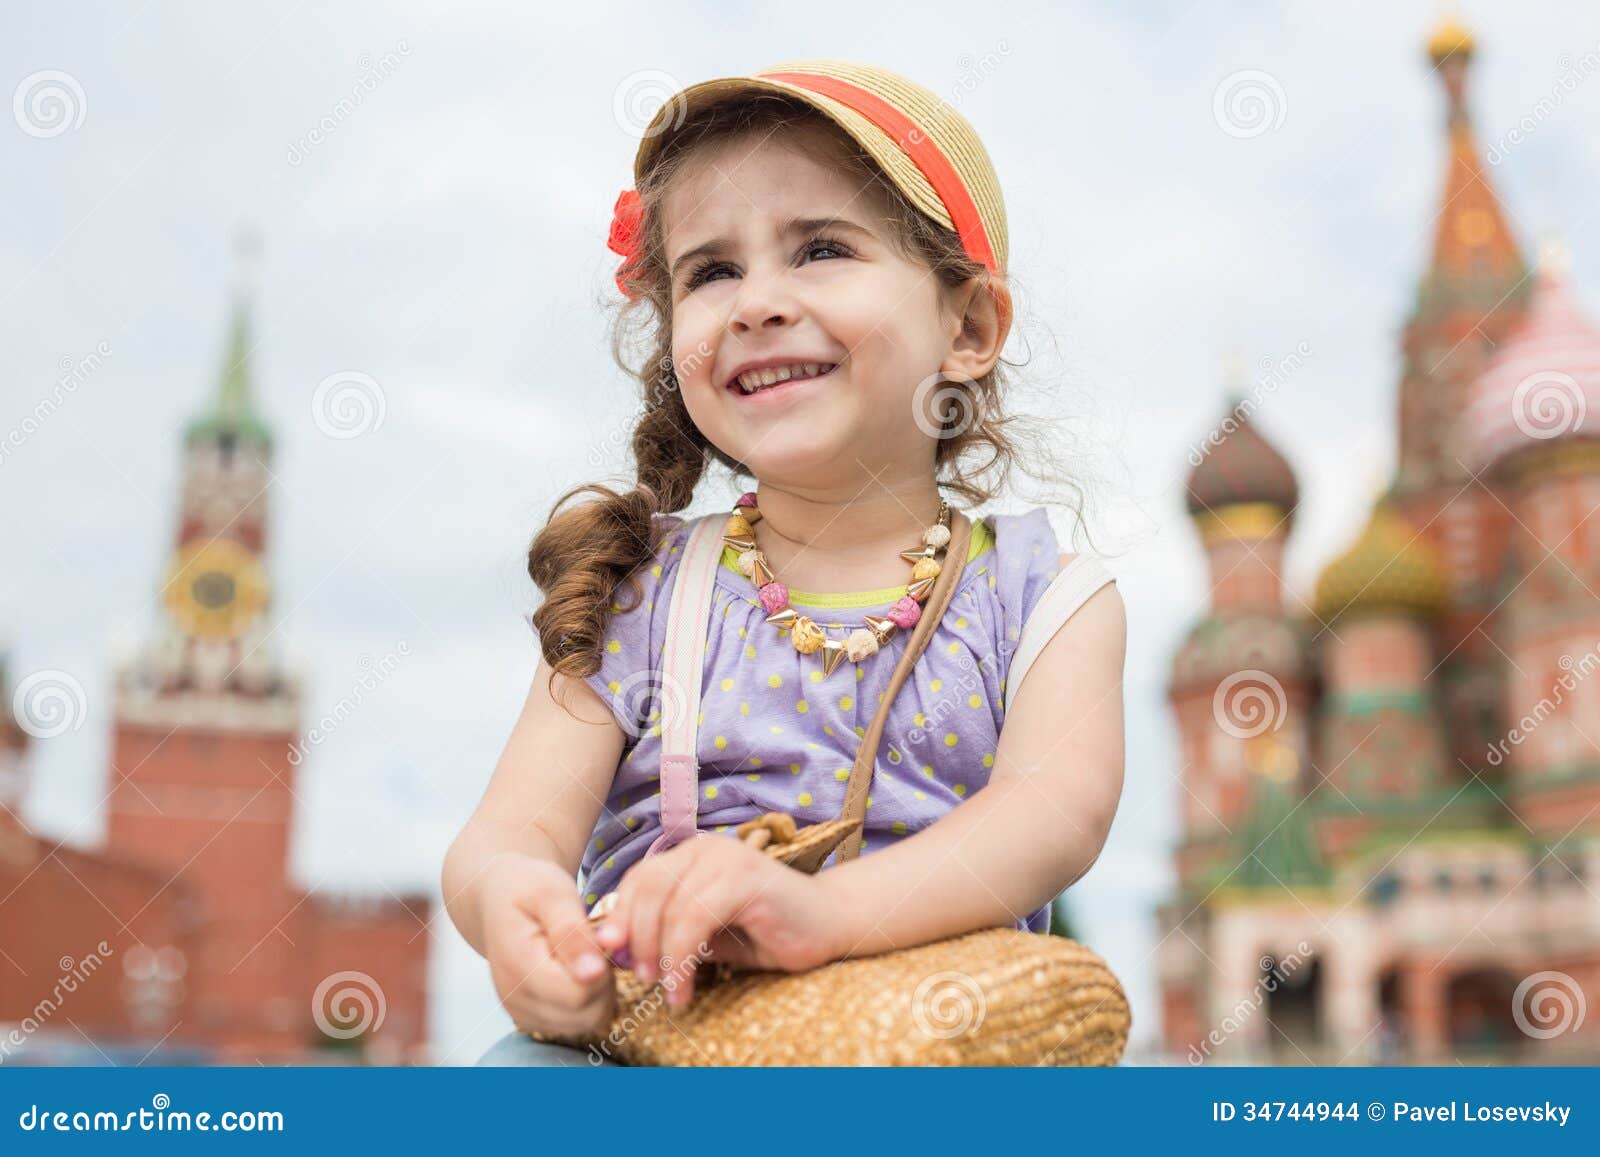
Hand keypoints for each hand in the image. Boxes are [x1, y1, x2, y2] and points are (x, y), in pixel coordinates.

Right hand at [478, 853, 616, 1038]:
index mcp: (516, 965)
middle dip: (604, 979)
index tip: (598, 935)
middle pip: (587, 1013)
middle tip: (593, 942)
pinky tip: (577, 968)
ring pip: (588, 1021)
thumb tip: (593, 973)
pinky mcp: (533, 1020)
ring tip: (584, 953)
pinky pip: (580, 1023)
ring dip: (599, 990)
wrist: (499, 898)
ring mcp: (522, 1013)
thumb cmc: (528, 887)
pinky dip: (589, 999)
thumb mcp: (551, 892)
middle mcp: (515, 998)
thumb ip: (571, 931)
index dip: (602, 966)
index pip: (578, 993)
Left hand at [593, 834, 841, 1007]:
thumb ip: (667, 933)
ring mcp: (728, 858)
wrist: (832, 926)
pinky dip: (681, 958)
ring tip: (667, 990)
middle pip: (646, 888)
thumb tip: (616, 949)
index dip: (620, 919)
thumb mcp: (707, 934)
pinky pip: (695, 918)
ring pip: (669, 905)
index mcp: (692, 855)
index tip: (616, 961)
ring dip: (659, 955)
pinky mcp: (746, 878)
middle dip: (635, 938)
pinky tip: (684, 988)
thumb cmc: (768, 932)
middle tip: (640, 979)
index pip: (638, 879)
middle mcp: (706, 848)